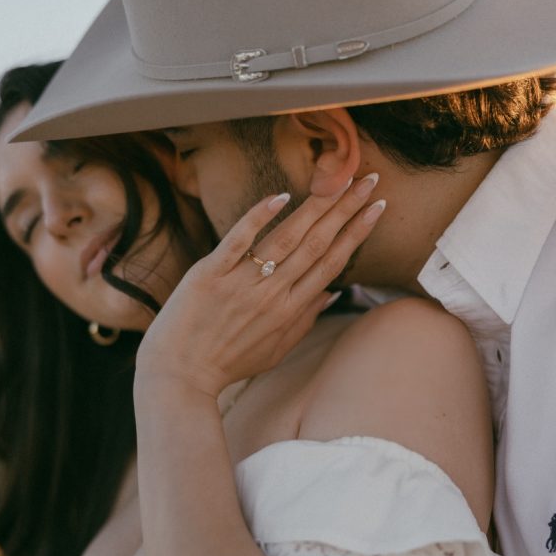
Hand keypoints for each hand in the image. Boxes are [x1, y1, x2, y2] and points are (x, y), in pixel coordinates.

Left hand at [136, 174, 383, 396]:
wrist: (179, 375)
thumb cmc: (227, 363)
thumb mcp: (274, 351)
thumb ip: (304, 321)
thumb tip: (332, 293)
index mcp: (290, 310)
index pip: (331, 263)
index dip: (356, 233)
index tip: (376, 207)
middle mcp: (271, 294)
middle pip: (317, 244)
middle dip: (346, 209)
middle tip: (368, 180)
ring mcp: (241, 282)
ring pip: (287, 238)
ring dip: (316, 207)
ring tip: (339, 180)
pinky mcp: (210, 274)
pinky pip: (238, 240)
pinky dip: (259, 217)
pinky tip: (281, 197)